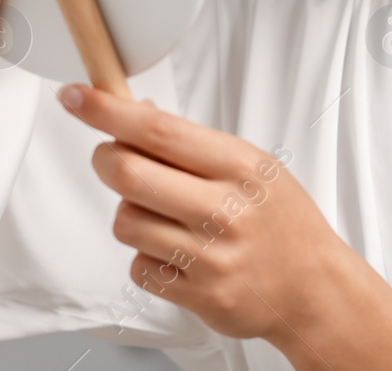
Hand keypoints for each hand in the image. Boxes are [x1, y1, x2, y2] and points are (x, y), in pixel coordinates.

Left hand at [58, 84, 391, 370]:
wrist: (314, 287)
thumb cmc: (281, 221)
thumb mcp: (254, 168)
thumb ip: (195, 146)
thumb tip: (134, 113)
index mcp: (241, 166)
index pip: (159, 130)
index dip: (108, 111)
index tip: (77, 96)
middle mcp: (226, 208)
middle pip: (129, 175)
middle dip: (105, 160)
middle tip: (110, 157)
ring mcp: (211, 255)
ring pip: (126, 223)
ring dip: (130, 214)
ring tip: (162, 216)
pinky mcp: (198, 295)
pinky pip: (138, 268)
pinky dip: (146, 257)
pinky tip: (177, 252)